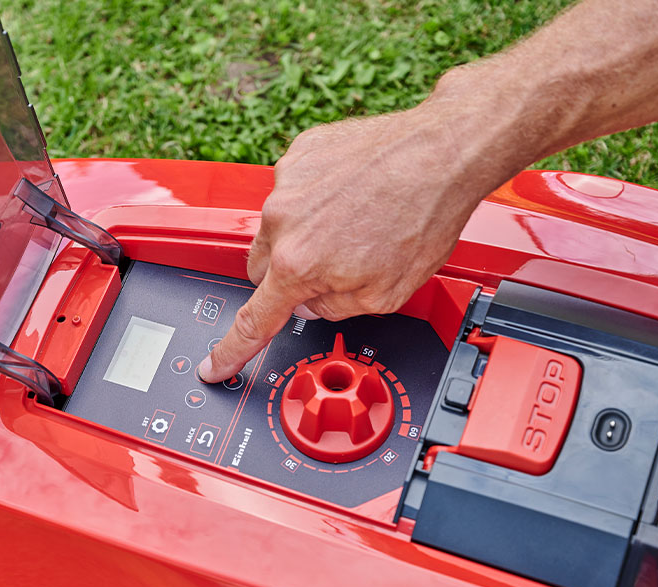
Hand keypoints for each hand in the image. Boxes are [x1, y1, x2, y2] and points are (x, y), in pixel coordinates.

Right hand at [198, 100, 503, 382]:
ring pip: (277, 226)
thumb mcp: (386, 295)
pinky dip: (317, 196)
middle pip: (263, 268)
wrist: (443, 151)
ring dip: (304, 232)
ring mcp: (287, 182)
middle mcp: (282, 221)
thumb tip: (311, 303)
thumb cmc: (424, 216)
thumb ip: (334, 308)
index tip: (213, 365)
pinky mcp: (300, 153)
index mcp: (299, 264)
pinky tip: (356, 193)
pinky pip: (294, 189)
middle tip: (334, 266)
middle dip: (289, 275)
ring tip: (357, 220)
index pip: (254, 320)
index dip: (231, 349)